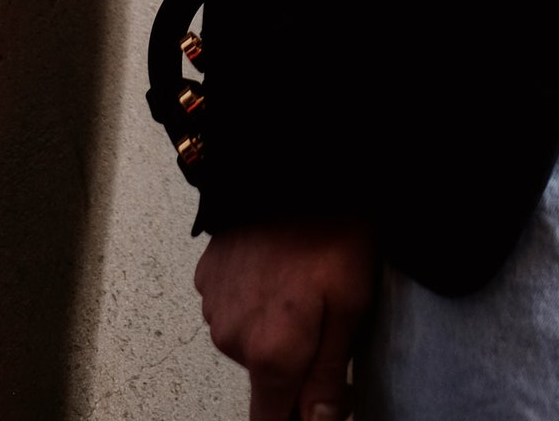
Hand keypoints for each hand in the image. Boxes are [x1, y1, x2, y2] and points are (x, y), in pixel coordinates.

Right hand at [195, 219, 377, 420]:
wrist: (289, 163)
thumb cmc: (331, 230)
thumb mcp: (352, 304)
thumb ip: (329, 375)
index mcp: (272, 355)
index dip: (294, 419)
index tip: (312, 402)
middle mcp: (233, 341)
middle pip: (266, 377)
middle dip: (294, 361)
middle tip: (326, 314)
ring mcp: (214, 308)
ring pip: (248, 340)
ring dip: (272, 326)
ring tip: (301, 279)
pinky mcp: (207, 278)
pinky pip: (232, 306)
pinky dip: (253, 297)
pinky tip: (277, 264)